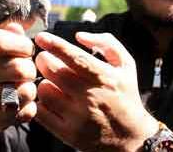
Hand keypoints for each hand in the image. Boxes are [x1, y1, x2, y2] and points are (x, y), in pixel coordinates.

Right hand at [0, 22, 37, 146]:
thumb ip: (10, 31)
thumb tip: (22, 21)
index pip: (0, 40)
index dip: (21, 44)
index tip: (26, 49)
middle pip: (19, 68)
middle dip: (29, 69)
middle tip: (23, 71)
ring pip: (25, 90)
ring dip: (30, 88)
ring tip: (20, 85)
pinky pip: (26, 110)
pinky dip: (29, 106)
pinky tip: (18, 102)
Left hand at [34, 31, 158, 151]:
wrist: (131, 137)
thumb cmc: (124, 94)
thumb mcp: (125, 65)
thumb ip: (106, 43)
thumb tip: (79, 35)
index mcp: (104, 77)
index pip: (75, 57)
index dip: (55, 45)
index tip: (41, 37)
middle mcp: (91, 97)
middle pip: (52, 71)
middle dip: (44, 61)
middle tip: (46, 60)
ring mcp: (78, 117)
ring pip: (44, 91)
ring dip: (44, 82)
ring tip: (52, 83)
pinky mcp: (68, 134)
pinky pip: (41, 112)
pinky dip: (41, 103)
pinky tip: (50, 100)